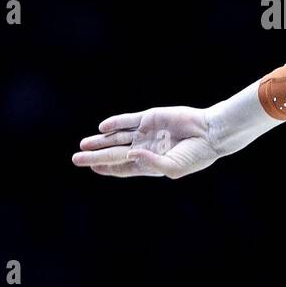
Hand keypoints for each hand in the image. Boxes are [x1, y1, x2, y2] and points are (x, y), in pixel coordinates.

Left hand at [72, 106, 224, 178]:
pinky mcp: (150, 117)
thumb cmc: (196, 155)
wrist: (210, 133)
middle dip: (95, 157)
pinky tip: (102, 128)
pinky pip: (128, 120)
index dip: (106, 168)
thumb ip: (150, 164)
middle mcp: (145, 148)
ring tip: (83, 145)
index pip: (122, 168)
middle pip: (114, 153)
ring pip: (117, 137)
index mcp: (150, 164)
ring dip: (100, 141)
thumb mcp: (173, 167)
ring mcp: (147, 132)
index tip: (91, 169)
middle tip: (75, 159)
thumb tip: (130, 155)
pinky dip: (115, 123)